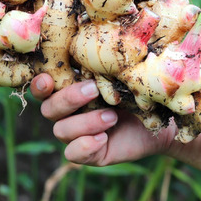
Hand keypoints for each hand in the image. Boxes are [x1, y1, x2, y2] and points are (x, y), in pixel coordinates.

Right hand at [30, 74, 178, 165]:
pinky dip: (85, 145)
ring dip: (85, 122)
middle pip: (48, 108)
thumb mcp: (118, 75)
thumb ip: (99, 67)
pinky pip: (72, 153)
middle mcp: (68, 112)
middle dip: (69, 98)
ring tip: (112, 116)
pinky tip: (104, 137)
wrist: (160, 120)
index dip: (40, 85)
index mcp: (70, 89)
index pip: (43, 87)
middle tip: (94, 90)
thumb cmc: (136, 90)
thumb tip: (93, 47)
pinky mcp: (88, 153)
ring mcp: (76, 133)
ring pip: (61, 130)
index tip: (47, 78)